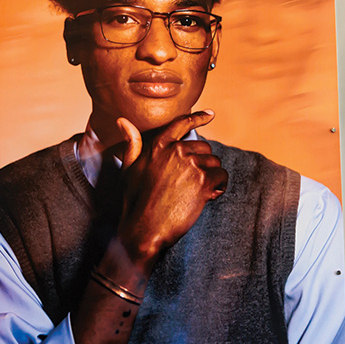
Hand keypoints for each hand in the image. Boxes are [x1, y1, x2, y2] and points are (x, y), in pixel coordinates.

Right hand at [113, 111, 227, 266]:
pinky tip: (208, 197)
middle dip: (203, 163)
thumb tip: (123, 121)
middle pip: (204, 147)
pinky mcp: (202, 181)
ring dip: (212, 177)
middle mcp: (175, 151)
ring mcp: (190, 164)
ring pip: (214, 162)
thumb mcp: (129, 169)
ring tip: (198, 193)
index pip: (182, 124)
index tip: (210, 114)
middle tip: (194, 183)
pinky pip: (221, 176)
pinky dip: (219, 187)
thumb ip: (131, 144)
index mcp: (158, 145)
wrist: (144, 229)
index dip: (198, 117)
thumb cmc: (135, 201)